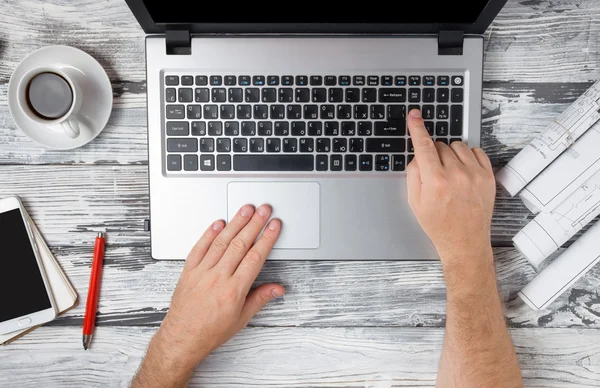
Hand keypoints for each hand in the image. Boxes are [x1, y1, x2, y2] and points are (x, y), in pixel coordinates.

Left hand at [133, 205, 282, 386]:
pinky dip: (209, 234)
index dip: (267, 238)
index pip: (255, 257)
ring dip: (235, 223)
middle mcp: (218, 278)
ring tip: (245, 210)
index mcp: (234, 290)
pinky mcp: (189, 271)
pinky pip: (199, 248)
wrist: (182, 339)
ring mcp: (202, 272)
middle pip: (240, 244)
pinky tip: (218, 223)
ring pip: (221, 241)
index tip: (274, 226)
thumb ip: (260, 299)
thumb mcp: (241, 319)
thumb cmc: (210, 331)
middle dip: (254, 224)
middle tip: (263, 210)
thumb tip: (278, 289)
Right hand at [406, 109, 495, 269]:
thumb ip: (414, 174)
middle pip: (440, 145)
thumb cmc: (439, 224)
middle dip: (434, 154)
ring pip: (458, 146)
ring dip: (451, 154)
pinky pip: (476, 151)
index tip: (414, 115)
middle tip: (435, 173)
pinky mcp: (488, 177)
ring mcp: (475, 175)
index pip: (424, 146)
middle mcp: (456, 175)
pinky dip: (467, 157)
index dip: (417, 128)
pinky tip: (463, 172)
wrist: (464, 241)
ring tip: (450, 173)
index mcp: (435, 181)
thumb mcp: (415, 202)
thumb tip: (418, 156)